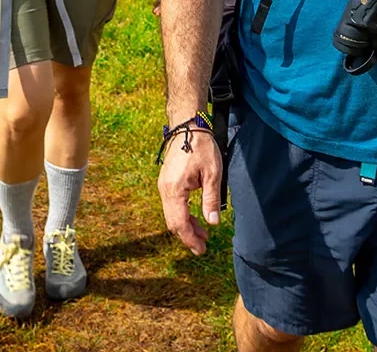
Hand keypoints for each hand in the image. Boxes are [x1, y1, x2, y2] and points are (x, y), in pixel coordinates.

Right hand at [158, 126, 221, 255]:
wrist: (188, 126)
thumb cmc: (201, 147)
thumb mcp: (213, 174)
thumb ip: (211, 200)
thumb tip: (213, 223)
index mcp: (174, 189)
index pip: (179, 223)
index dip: (190, 239)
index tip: (202, 249)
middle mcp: (164, 190)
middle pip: (172, 222)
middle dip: (187, 237)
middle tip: (202, 248)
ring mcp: (163, 186)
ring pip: (171, 214)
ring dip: (186, 226)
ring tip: (203, 234)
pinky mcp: (166, 182)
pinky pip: (172, 205)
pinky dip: (182, 215)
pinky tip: (195, 218)